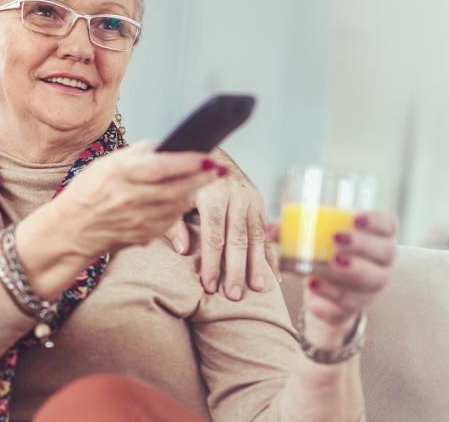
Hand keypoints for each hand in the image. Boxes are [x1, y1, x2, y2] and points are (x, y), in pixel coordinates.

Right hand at [45, 142, 225, 258]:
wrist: (69, 231)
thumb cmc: (86, 193)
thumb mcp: (105, 164)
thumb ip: (135, 154)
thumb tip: (162, 146)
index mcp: (120, 174)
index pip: (161, 167)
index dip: (187, 163)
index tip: (207, 156)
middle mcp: (129, 198)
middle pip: (176, 189)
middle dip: (202, 179)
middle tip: (220, 170)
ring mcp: (136, 220)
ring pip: (177, 206)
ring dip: (194, 192)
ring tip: (206, 179)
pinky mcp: (141, 236)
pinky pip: (169, 221)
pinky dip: (180, 209)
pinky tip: (185, 198)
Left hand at [164, 169, 276, 299]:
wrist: (209, 154)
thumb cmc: (186, 183)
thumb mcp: (175, 199)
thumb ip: (174, 223)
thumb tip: (182, 250)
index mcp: (212, 195)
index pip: (213, 235)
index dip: (212, 262)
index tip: (209, 286)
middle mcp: (236, 196)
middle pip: (237, 239)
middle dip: (236, 269)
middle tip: (234, 295)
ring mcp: (251, 200)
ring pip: (256, 237)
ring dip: (257, 265)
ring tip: (257, 289)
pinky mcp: (260, 204)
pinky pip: (267, 233)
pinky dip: (271, 256)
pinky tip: (274, 276)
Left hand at [286, 210, 398, 340]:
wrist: (324, 291)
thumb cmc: (322, 253)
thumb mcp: (311, 238)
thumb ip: (292, 230)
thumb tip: (271, 227)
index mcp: (376, 237)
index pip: (387, 225)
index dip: (376, 221)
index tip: (355, 217)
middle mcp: (381, 262)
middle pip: (385, 252)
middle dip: (363, 245)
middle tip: (337, 238)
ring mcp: (371, 287)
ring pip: (372, 280)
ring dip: (353, 271)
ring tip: (332, 262)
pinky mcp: (354, 307)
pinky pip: (347, 303)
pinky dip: (329, 294)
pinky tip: (313, 285)